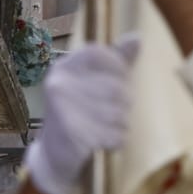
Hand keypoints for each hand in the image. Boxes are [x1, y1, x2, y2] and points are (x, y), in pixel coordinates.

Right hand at [24, 41, 138, 193]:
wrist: (55, 156)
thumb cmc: (80, 114)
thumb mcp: (93, 83)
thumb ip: (115, 62)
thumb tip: (137, 37)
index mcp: (65, 67)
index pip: (102, 55)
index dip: (118, 71)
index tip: (116, 84)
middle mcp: (60, 83)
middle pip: (118, 89)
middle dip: (122, 106)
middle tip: (108, 115)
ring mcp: (64, 107)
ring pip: (119, 114)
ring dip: (120, 126)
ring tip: (104, 128)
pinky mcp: (72, 133)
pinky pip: (115, 135)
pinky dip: (116, 142)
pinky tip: (102, 142)